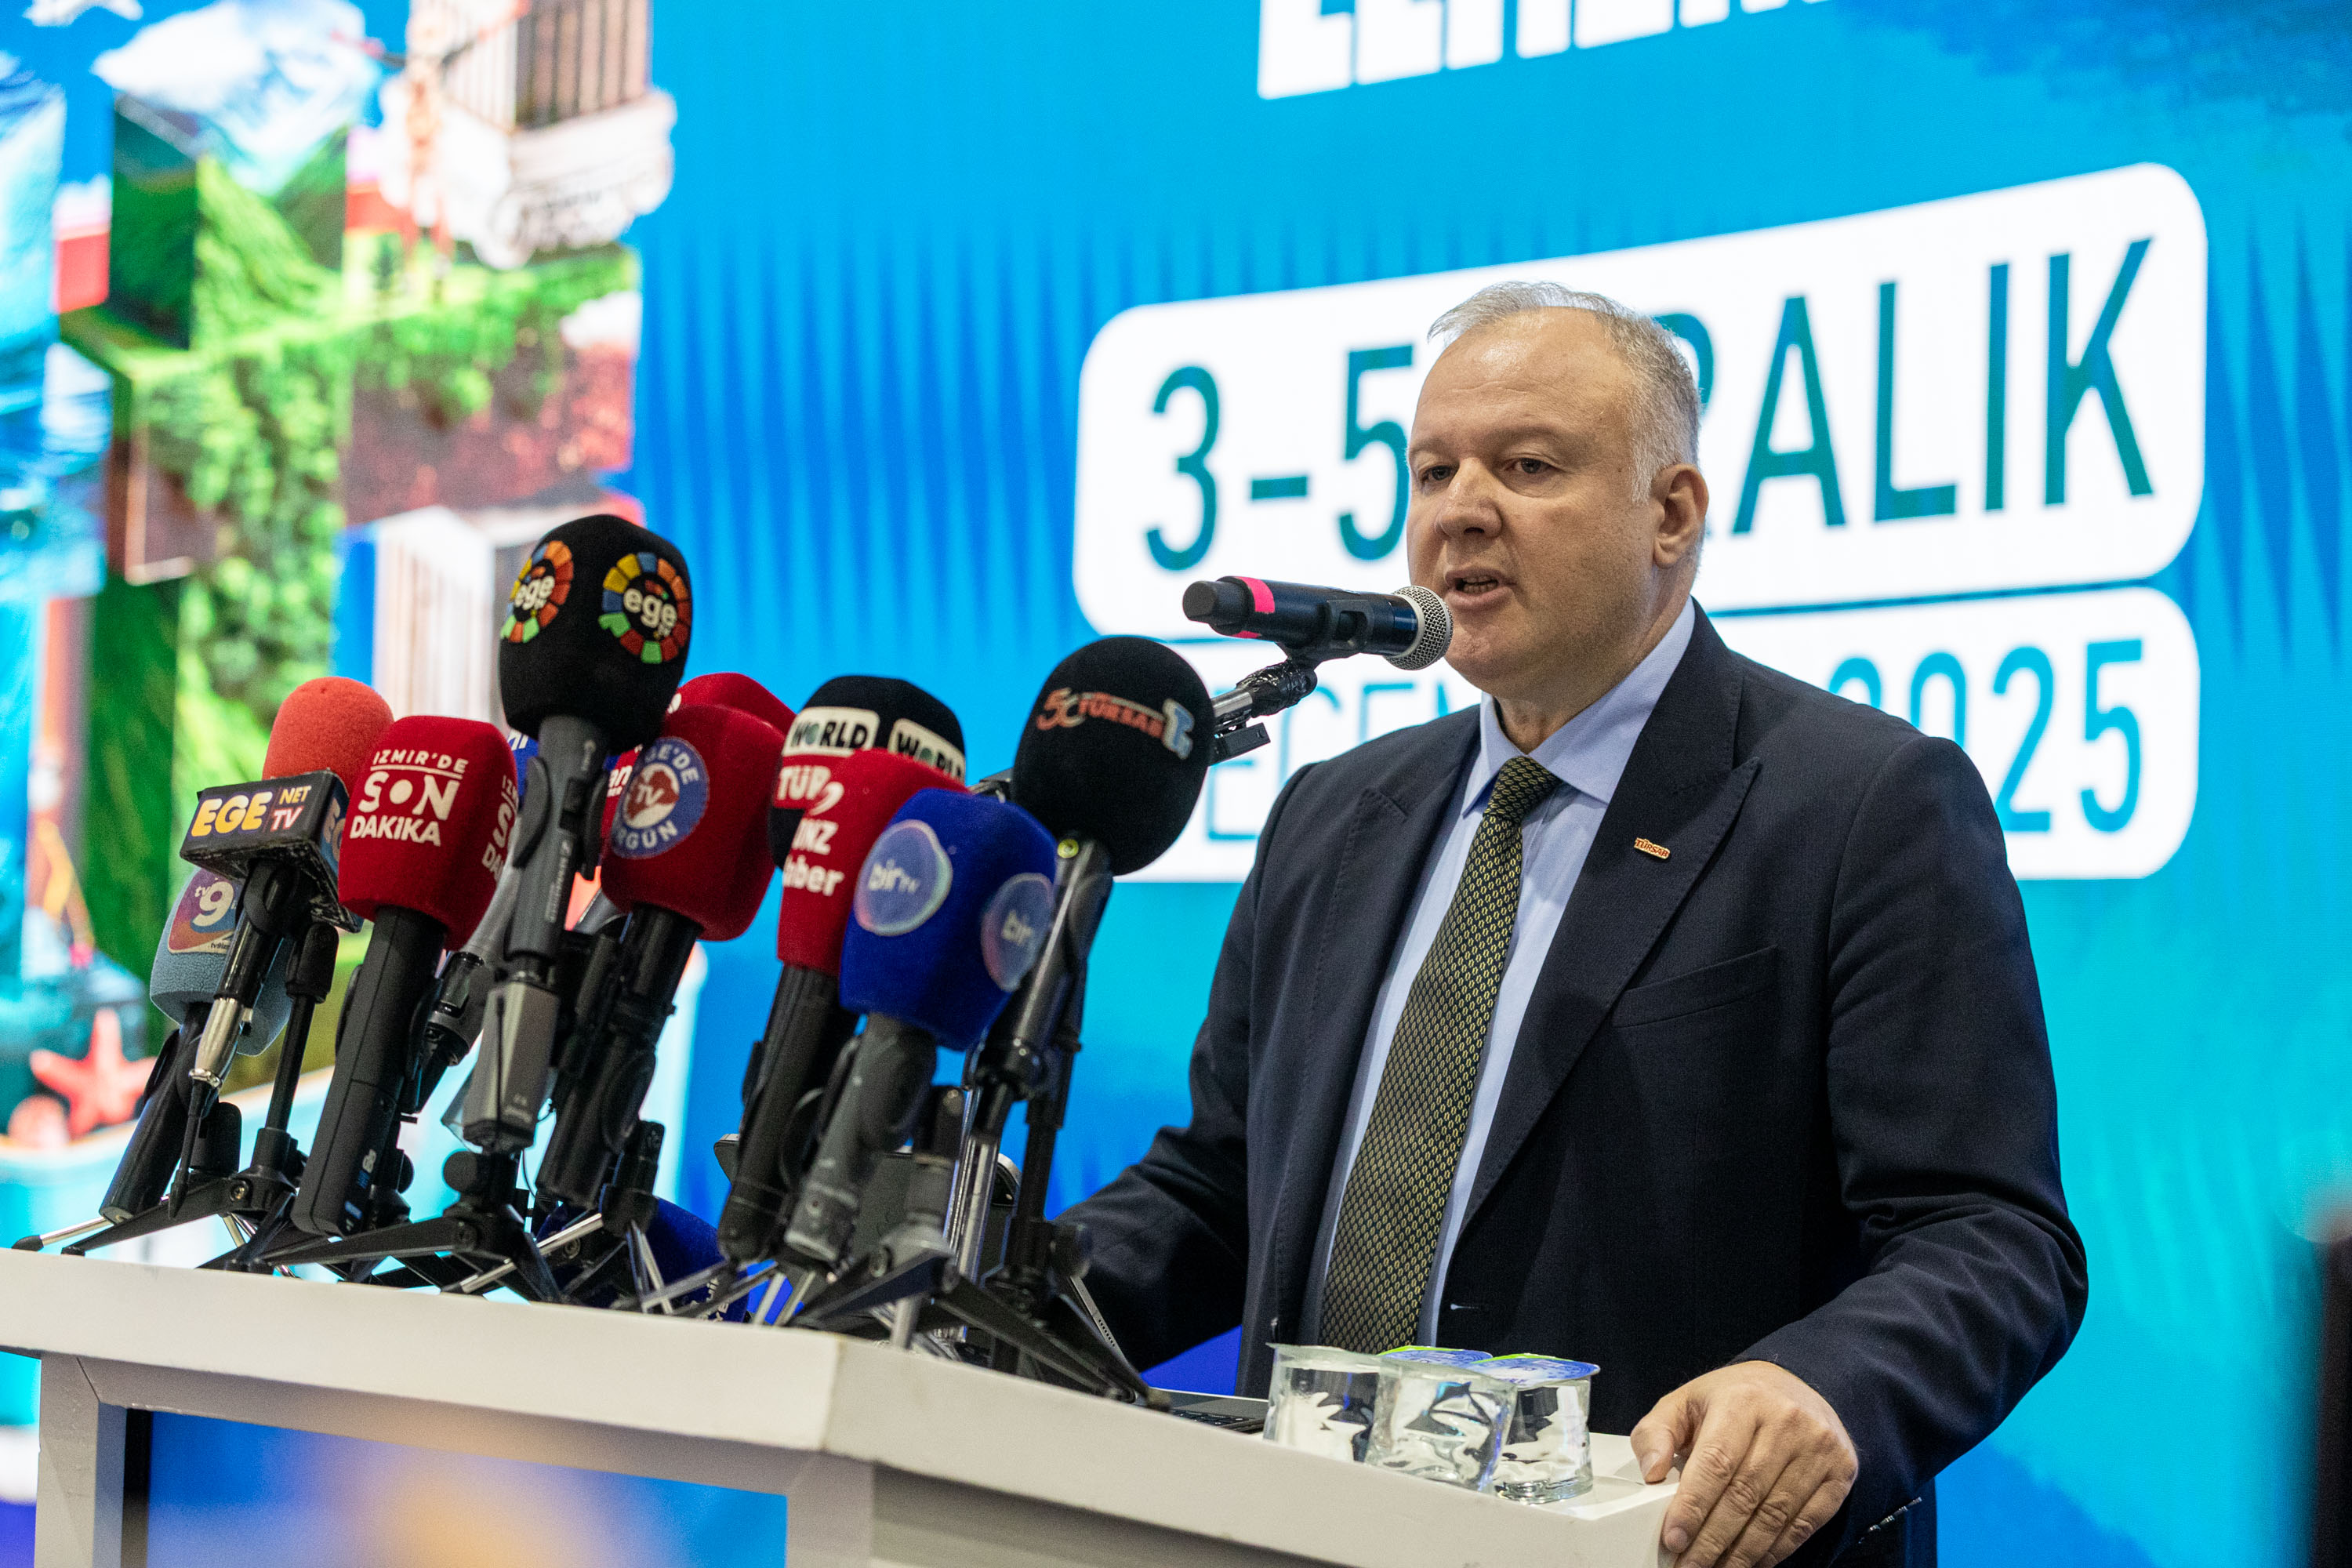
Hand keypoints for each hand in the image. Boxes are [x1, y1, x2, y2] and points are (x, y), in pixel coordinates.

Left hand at [1631, 1361, 1856, 1567]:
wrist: (1798, 1387)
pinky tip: (1751, 1562)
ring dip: (1742, 1553)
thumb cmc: (1734, 1400)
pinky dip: (1776, 1550)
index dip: (1694, 1506)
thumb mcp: (1687, 1401)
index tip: (1673, 1539)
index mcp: (1743, 1400)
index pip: (1716, 1462)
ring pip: (1776, 1515)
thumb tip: (1651, 1472)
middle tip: (1689, 1567)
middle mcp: (1786, 1421)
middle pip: (1745, 1495)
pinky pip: (1805, 1523)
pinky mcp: (1840, 1472)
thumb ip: (1657, 1433)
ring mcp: (1819, 1447)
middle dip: (1712, 1539)